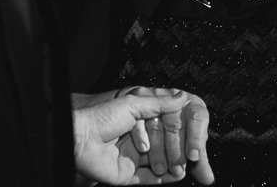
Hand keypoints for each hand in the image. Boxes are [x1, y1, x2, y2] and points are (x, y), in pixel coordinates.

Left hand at [73, 88, 213, 184]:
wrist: (80, 138)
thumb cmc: (102, 116)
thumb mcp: (134, 103)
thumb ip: (160, 103)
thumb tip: (182, 97)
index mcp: (139, 119)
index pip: (168, 125)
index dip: (182, 131)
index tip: (196, 133)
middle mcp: (138, 138)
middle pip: (167, 146)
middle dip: (180, 151)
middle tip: (194, 154)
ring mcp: (134, 158)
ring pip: (161, 163)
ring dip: (174, 165)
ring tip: (186, 165)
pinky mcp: (128, 175)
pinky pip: (149, 179)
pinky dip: (165, 179)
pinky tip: (178, 175)